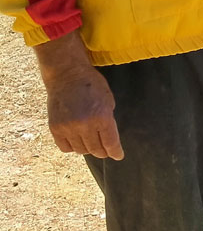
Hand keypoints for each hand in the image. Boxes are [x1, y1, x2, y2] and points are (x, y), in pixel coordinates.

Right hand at [35, 33, 122, 159]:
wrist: (67, 74)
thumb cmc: (92, 85)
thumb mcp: (108, 100)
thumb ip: (108, 120)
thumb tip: (109, 139)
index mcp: (102, 117)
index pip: (111, 143)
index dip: (116, 152)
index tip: (118, 156)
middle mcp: (85, 125)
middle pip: (96, 149)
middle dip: (103, 151)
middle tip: (105, 150)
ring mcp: (68, 127)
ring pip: (81, 150)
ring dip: (88, 149)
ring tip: (91, 143)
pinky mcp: (55, 128)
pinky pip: (65, 147)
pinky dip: (73, 147)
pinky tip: (77, 141)